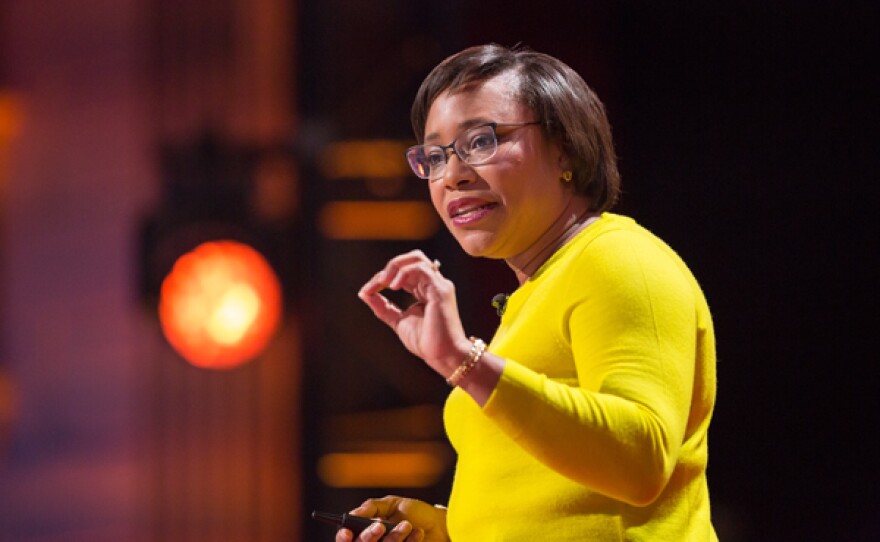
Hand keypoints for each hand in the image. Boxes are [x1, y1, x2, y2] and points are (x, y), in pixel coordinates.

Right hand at [334, 496, 448, 541]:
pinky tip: (418, 533)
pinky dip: (409, 541)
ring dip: (394, 537)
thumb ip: (372, 507)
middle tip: (381, 526)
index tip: (347, 533)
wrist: (441, 526)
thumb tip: (352, 513)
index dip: (344, 537)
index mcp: (369, 528)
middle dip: (369, 536)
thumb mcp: (393, 504)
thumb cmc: (417, 513)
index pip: (348, 538)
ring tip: (408, 524)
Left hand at [358, 250, 471, 376]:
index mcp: (425, 290)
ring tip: (383, 282)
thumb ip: (383, 306)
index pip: (403, 272)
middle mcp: (433, 284)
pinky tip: (393, 286)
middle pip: (412, 258)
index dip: (383, 278)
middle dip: (391, 266)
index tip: (367, 291)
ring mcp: (438, 285)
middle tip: (377, 283)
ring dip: (395, 267)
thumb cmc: (426, 341)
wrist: (442, 355)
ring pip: (416, 258)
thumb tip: (364, 293)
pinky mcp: (440, 289)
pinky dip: (404, 273)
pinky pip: (421, 268)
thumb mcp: (398, 320)